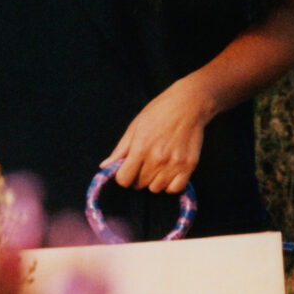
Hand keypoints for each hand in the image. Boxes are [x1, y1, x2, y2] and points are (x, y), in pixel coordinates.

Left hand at [103, 77, 209, 193]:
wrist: (188, 104)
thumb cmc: (158, 112)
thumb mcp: (135, 126)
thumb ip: (120, 150)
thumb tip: (104, 166)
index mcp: (140, 148)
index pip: (124, 179)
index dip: (123, 176)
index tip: (127, 170)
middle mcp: (157, 158)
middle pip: (140, 185)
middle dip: (138, 177)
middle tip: (144, 164)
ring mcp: (174, 163)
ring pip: (156, 189)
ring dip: (154, 181)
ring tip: (157, 165)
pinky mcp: (189, 166)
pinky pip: (175, 189)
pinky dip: (170, 185)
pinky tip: (169, 172)